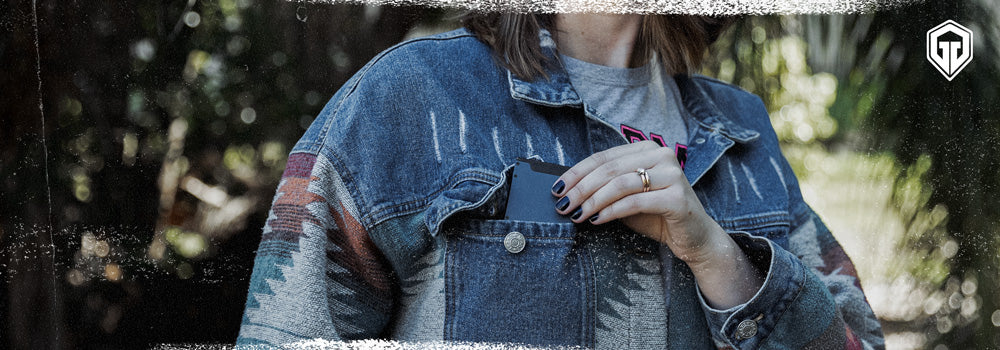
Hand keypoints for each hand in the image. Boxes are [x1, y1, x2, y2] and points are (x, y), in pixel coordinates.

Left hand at [551, 141, 762, 307]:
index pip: (604, 157)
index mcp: (647, 149)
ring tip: (576, 214)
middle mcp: (662, 155)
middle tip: (563, 204)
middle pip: (609, 169)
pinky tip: (596, 219)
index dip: (577, 172)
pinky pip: (634, 202)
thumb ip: (604, 188)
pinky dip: (610, 211)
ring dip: (592, 200)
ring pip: (619, 183)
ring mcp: (672, 174)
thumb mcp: (626, 197)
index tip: (557, 187)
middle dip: (581, 188)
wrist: (694, 237)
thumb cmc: (656, 216)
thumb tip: (568, 190)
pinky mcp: (677, 197)